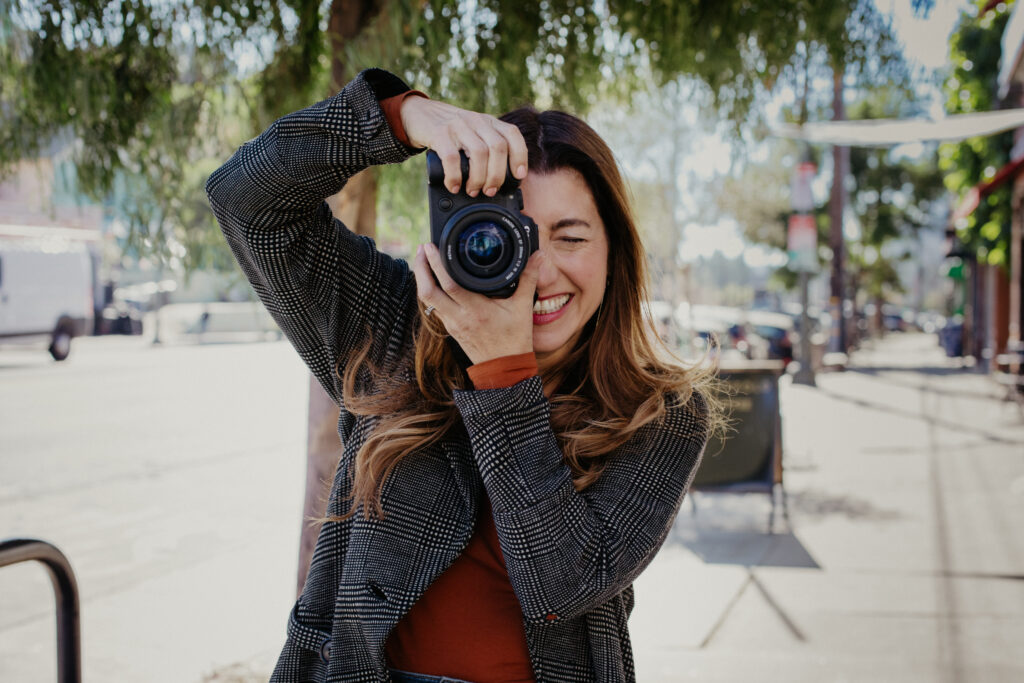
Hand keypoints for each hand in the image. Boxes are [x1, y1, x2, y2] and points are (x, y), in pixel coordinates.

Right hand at [399, 96, 528, 196]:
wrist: (418, 113)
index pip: (512, 134)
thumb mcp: (472, 132)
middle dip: (497, 175)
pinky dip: (455, 176)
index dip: (520, 156)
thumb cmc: (448, 130)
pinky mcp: (439, 133)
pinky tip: (454, 186)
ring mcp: (458, 126)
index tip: (518, 175)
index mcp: (487, 122)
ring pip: (479, 153)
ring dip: (479, 178)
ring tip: (473, 190)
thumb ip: (485, 146)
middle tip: (490, 190)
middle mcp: (476, 121)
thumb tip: (498, 181)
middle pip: (498, 148)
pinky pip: (452, 158)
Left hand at [413, 242, 544, 364]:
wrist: (505, 368)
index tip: (430, 247)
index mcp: (476, 311)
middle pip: (428, 292)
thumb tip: (538, 256)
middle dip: (420, 268)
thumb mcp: (523, 308)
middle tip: (421, 248)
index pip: (449, 285)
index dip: (437, 264)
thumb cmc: (515, 339)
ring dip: (422, 279)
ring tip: (423, 260)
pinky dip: (429, 292)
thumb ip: (528, 279)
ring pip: (427, 301)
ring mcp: (452, 324)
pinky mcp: (451, 329)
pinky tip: (432, 281)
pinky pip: (433, 307)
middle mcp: (459, 318)